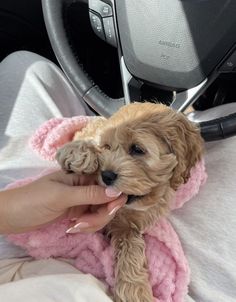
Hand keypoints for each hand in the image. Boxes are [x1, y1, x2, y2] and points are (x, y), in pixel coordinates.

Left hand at [0, 170, 126, 233]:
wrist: (11, 216)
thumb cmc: (33, 200)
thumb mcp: (62, 196)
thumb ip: (90, 194)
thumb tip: (118, 192)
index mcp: (81, 176)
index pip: (107, 184)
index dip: (114, 197)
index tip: (111, 209)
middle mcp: (84, 187)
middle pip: (107, 201)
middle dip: (99, 215)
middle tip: (83, 223)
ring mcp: (81, 201)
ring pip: (101, 213)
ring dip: (92, 223)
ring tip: (74, 227)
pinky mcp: (77, 213)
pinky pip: (91, 220)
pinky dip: (86, 227)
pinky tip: (72, 228)